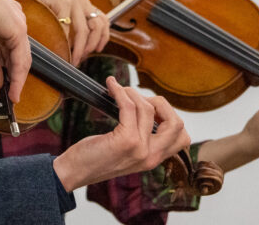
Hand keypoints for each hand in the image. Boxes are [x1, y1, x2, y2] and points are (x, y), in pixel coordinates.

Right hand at [0, 0, 30, 102]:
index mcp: (3, 17)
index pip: (11, 47)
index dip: (8, 67)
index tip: (4, 83)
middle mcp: (14, 18)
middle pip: (18, 53)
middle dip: (14, 75)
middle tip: (10, 94)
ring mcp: (17, 22)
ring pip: (21, 56)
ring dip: (17, 78)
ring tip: (12, 96)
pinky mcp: (17, 28)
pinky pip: (20, 56)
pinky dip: (17, 75)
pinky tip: (12, 88)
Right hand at [0, 0, 109, 65]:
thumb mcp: (55, 3)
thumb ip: (65, 16)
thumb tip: (71, 38)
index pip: (103, 20)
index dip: (103, 37)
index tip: (97, 49)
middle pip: (98, 27)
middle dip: (92, 46)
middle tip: (81, 58)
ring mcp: (71, 0)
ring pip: (85, 32)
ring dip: (80, 49)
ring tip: (72, 59)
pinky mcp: (60, 2)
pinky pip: (68, 29)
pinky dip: (65, 43)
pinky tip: (59, 50)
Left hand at [53, 77, 189, 190]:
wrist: (75, 171)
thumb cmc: (96, 157)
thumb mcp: (127, 151)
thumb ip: (142, 138)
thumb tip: (146, 105)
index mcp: (154, 159)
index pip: (183, 137)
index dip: (170, 116)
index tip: (150, 108)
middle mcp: (152, 156)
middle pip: (176, 122)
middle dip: (159, 102)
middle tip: (137, 98)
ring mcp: (140, 149)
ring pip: (148, 108)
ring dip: (132, 93)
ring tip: (119, 90)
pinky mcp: (125, 140)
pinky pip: (129, 107)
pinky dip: (120, 92)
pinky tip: (111, 87)